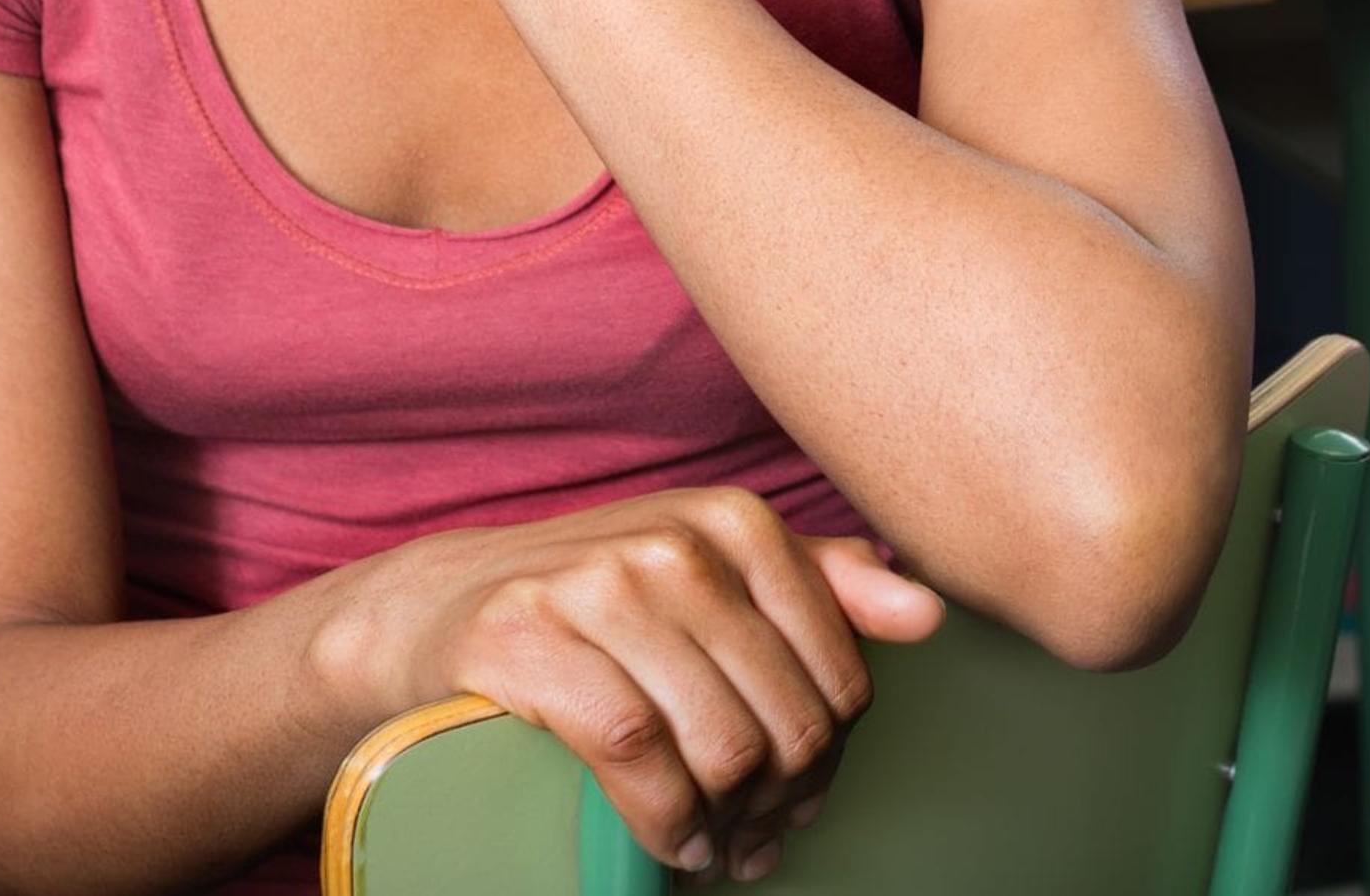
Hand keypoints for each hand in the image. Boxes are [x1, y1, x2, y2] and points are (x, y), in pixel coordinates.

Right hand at [327, 487, 944, 882]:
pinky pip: (636, 756)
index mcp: (740, 523)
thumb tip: (929, 613)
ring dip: (727, 824)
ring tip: (716, 846)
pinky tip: (672, 841)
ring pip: (719, 743)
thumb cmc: (600, 598)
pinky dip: (665, 821)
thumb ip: (822, 586)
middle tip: (758, 838)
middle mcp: (678, 544)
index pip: (838, 673)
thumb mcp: (712, 572)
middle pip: (784, 718)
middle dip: (781, 803)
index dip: (831, 759)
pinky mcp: (533, 642)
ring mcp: (601, 588)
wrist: (440, 605)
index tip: (803, 798)